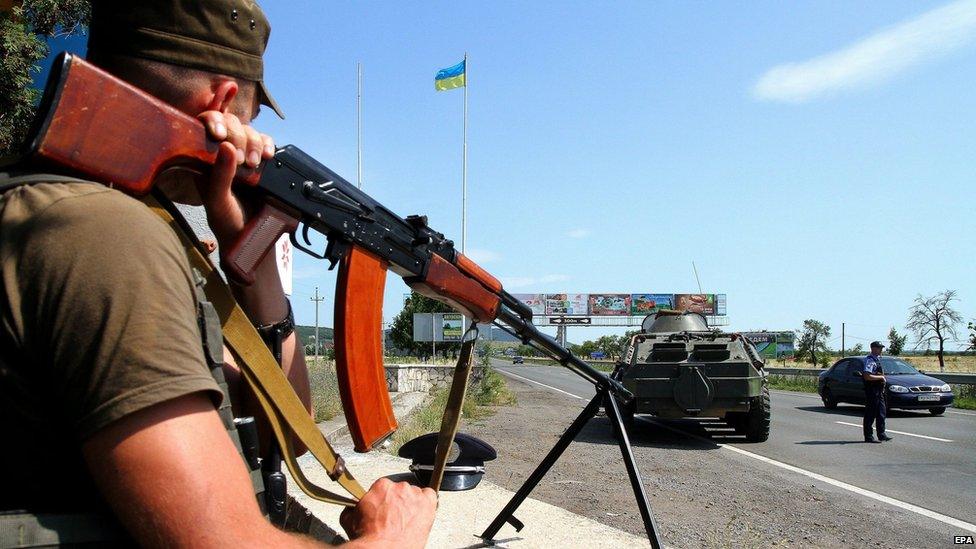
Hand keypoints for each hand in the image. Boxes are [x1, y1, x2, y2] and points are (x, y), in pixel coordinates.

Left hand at [195, 111, 274, 246]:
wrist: (251, 238)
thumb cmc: (227, 222)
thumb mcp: (218, 201)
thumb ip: (220, 175)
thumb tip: (227, 145)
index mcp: (203, 158)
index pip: (205, 124)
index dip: (214, 121)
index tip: (219, 135)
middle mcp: (223, 153)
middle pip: (231, 124)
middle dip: (238, 137)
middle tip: (242, 162)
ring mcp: (243, 155)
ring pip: (250, 131)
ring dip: (254, 143)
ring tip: (254, 165)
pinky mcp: (262, 160)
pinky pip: (266, 141)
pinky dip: (268, 144)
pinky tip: (268, 156)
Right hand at [340, 478, 436, 548]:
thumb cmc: (369, 539)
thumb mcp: (349, 520)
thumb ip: (352, 508)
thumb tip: (351, 506)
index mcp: (381, 486)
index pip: (383, 487)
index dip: (382, 500)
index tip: (382, 508)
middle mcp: (399, 487)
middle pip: (399, 490)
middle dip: (396, 502)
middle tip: (392, 517)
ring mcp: (415, 495)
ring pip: (414, 494)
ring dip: (410, 504)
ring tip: (405, 520)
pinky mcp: (427, 504)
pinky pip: (430, 496)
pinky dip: (426, 503)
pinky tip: (420, 513)